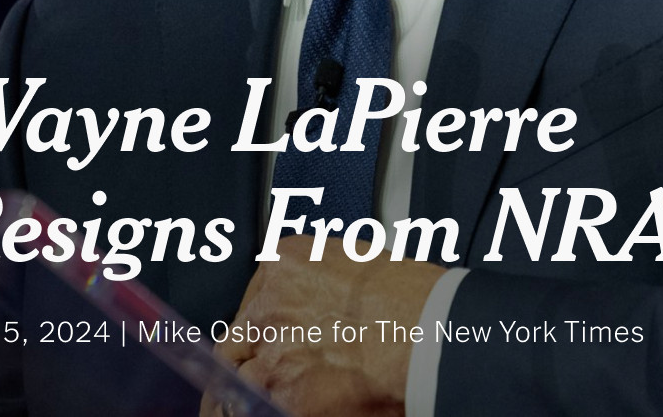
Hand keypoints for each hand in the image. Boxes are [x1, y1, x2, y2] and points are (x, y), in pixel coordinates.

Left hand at [208, 235, 444, 415]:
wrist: (428, 333)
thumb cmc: (408, 298)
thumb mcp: (355, 262)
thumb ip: (318, 281)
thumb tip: (314, 304)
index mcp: (284, 262)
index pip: (252, 299)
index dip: (260, 327)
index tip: (265, 338)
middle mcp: (269, 304)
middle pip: (234, 339)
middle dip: (244, 359)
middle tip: (254, 373)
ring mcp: (272, 351)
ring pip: (234, 381)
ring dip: (246, 392)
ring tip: (251, 400)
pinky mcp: (283, 395)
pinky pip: (252, 410)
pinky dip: (260, 411)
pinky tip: (269, 412)